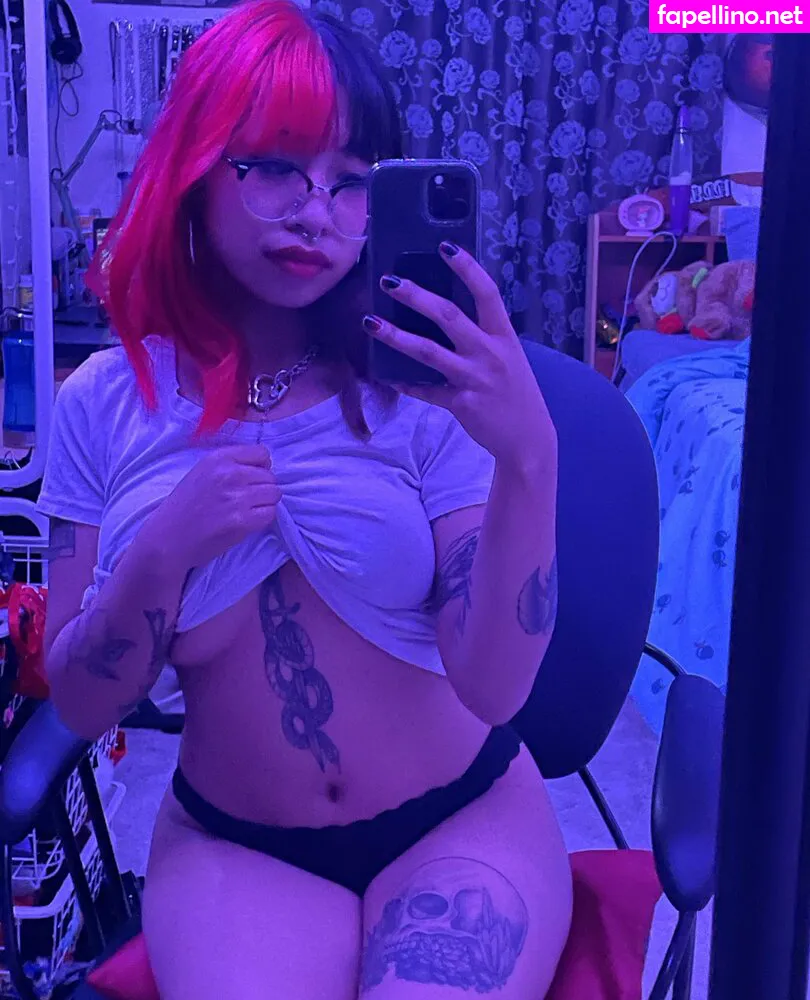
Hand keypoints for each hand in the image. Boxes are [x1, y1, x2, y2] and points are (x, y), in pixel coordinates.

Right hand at [142, 445, 281, 569]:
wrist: (168, 538)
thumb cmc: (184, 506)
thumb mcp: (202, 472)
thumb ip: (230, 465)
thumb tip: (264, 466)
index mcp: (219, 458)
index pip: (262, 453)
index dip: (262, 466)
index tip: (253, 477)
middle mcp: (230, 474)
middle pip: (270, 476)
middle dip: (263, 488)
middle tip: (247, 500)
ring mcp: (237, 497)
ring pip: (274, 494)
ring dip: (265, 503)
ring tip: (247, 510)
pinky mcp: (242, 520)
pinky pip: (270, 513)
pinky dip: (262, 518)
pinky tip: (247, 521)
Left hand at [364, 243, 556, 469]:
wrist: (528, 439)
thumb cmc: (516, 393)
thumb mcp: (508, 357)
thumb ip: (482, 337)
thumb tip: (445, 316)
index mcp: (504, 336)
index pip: (487, 293)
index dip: (467, 268)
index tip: (445, 246)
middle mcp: (489, 353)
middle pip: (449, 316)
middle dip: (416, 296)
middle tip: (389, 281)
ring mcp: (474, 379)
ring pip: (429, 352)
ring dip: (396, 336)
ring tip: (370, 323)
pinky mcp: (461, 404)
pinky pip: (427, 391)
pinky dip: (407, 385)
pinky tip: (388, 377)